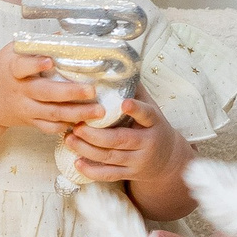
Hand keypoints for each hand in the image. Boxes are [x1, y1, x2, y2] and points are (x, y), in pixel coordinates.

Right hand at [0, 42, 101, 136]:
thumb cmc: (2, 71)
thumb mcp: (12, 52)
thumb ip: (36, 45)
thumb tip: (65, 34)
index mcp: (13, 69)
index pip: (22, 67)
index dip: (35, 64)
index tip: (50, 61)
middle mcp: (20, 91)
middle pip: (45, 93)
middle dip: (70, 93)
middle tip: (91, 90)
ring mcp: (26, 108)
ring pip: (52, 113)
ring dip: (77, 113)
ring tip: (98, 111)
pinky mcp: (30, 122)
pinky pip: (49, 127)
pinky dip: (66, 125)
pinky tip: (84, 122)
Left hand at [68, 92, 190, 193]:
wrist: (167, 160)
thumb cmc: (153, 127)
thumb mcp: (151, 107)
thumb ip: (134, 89)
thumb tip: (115, 62)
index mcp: (154, 123)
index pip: (147, 115)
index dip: (136, 110)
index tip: (124, 103)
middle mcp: (147, 143)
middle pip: (120, 140)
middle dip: (96, 135)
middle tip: (77, 126)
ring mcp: (138, 161)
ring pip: (111, 157)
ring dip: (87, 149)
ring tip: (69, 139)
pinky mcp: (129, 174)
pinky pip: (109, 174)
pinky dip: (92, 171)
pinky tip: (77, 162)